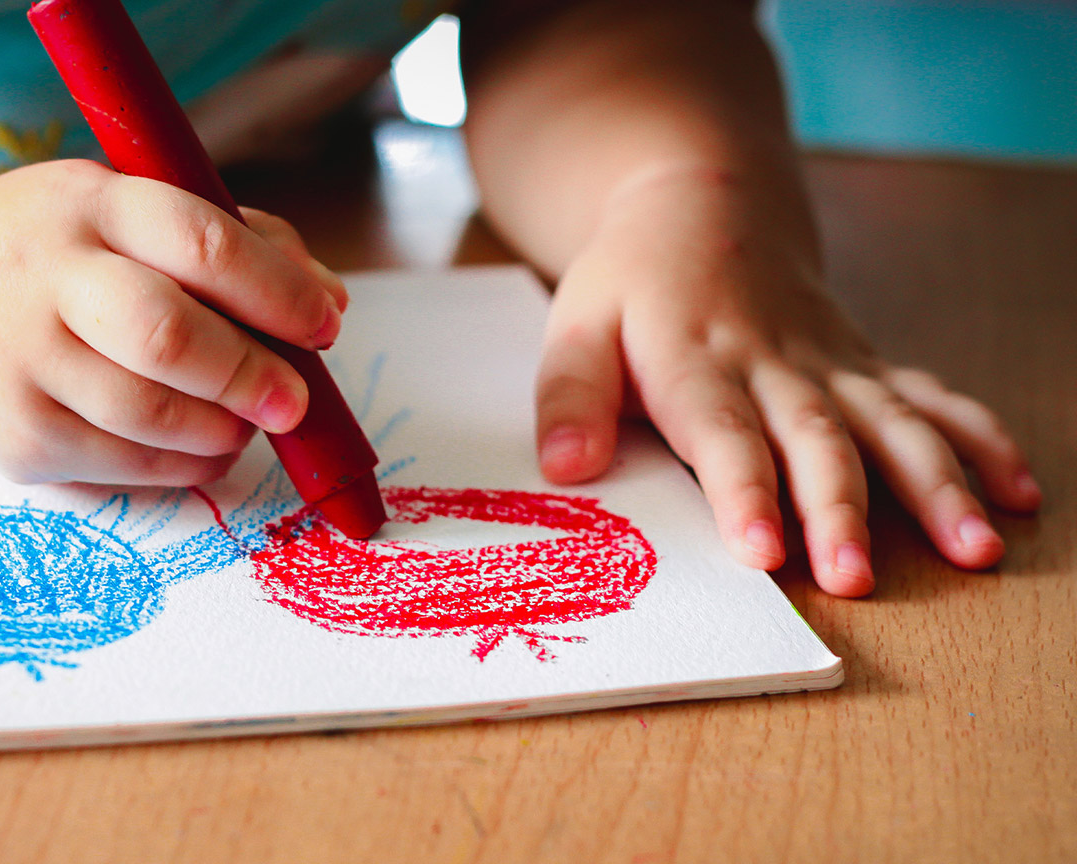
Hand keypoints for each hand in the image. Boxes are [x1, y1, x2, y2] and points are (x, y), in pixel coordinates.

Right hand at [0, 159, 346, 485]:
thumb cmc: (55, 256)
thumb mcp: (127, 214)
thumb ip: (235, 243)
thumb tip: (327, 302)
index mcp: (89, 203)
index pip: (200, 241)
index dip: (277, 291)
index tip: (323, 323)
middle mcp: (42, 276)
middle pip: (168, 337)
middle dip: (250, 376)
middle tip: (293, 402)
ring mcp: (15, 360)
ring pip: (147, 414)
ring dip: (222, 430)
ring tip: (245, 424)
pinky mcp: (8, 435)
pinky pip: (120, 465)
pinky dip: (181, 465)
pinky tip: (200, 448)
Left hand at [532, 166, 1040, 595]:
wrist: (704, 203)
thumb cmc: (631, 281)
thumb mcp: (575, 325)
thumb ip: (568, 395)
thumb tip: (565, 470)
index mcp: (694, 360)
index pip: (720, 433)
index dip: (743, 492)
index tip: (762, 551)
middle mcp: (772, 365)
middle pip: (815, 438)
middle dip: (840, 509)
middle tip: (855, 576)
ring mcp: (829, 365)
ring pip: (891, 423)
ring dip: (935, 486)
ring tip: (974, 549)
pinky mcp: (864, 365)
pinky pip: (930, 399)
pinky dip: (978, 441)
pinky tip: (1017, 492)